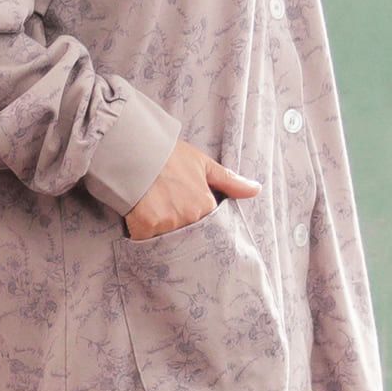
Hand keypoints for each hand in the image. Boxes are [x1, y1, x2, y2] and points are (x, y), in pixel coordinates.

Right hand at [123, 139, 261, 240]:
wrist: (135, 151)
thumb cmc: (169, 155)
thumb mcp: (203, 164)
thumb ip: (229, 181)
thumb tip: (256, 190)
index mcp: (205, 205)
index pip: (208, 224)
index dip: (196, 217)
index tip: (185, 207)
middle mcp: (190, 219)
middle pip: (188, 233)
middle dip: (180, 226)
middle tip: (166, 209)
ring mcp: (168, 225)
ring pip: (167, 238)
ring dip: (161, 230)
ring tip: (152, 210)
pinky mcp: (146, 229)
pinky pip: (146, 239)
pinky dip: (143, 231)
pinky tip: (139, 215)